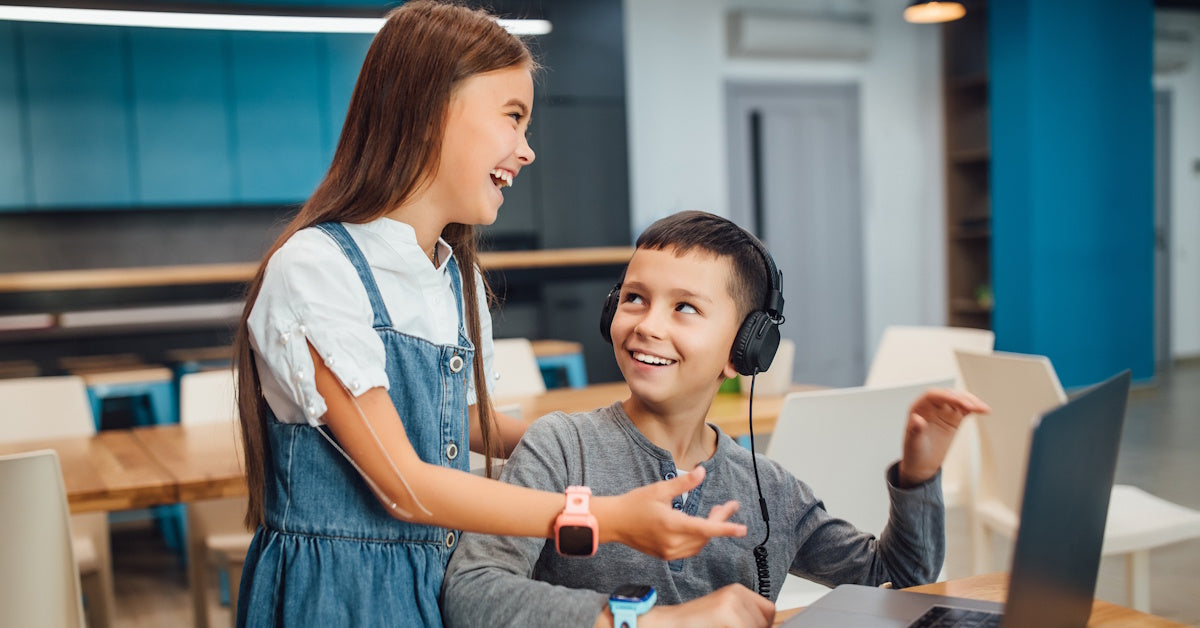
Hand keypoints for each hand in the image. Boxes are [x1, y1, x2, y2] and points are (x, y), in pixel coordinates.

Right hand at [595, 466, 746, 559]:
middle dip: (720, 521)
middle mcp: (672, 542)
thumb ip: (683, 483)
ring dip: (710, 530)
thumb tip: (702, 472)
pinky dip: (699, 538)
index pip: (706, 529)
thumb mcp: (659, 490)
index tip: (742, 529)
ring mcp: (669, 551)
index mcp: (672, 525)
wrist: (614, 523)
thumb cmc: (634, 504)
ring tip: (717, 512)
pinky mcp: (665, 555)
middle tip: (729, 506)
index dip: (726, 528)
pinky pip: (690, 549)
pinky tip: (700, 525)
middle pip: (705, 535)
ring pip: (699, 544)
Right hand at [640, 584, 774, 627]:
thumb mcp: (724, 616)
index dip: (762, 625)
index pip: (769, 610)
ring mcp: (731, 601)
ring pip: (756, 626)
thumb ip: (744, 618)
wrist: (669, 624)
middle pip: (765, 621)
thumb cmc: (695, 624)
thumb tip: (766, 625)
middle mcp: (736, 592)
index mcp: (738, 591)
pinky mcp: (726, 612)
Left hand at [898, 388, 989, 486]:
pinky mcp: (954, 418)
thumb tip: (917, 419)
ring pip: (959, 399)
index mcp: (918, 408)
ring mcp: (943, 411)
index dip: (946, 396)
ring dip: (971, 401)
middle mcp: (931, 406)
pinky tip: (984, 410)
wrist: (922, 464)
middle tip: (973, 407)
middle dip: (961, 398)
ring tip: (983, 408)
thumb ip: (915, 431)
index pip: (932, 395)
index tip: (959, 401)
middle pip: (948, 395)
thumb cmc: (914, 453)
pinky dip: (975, 408)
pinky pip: (966, 409)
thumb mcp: (913, 444)